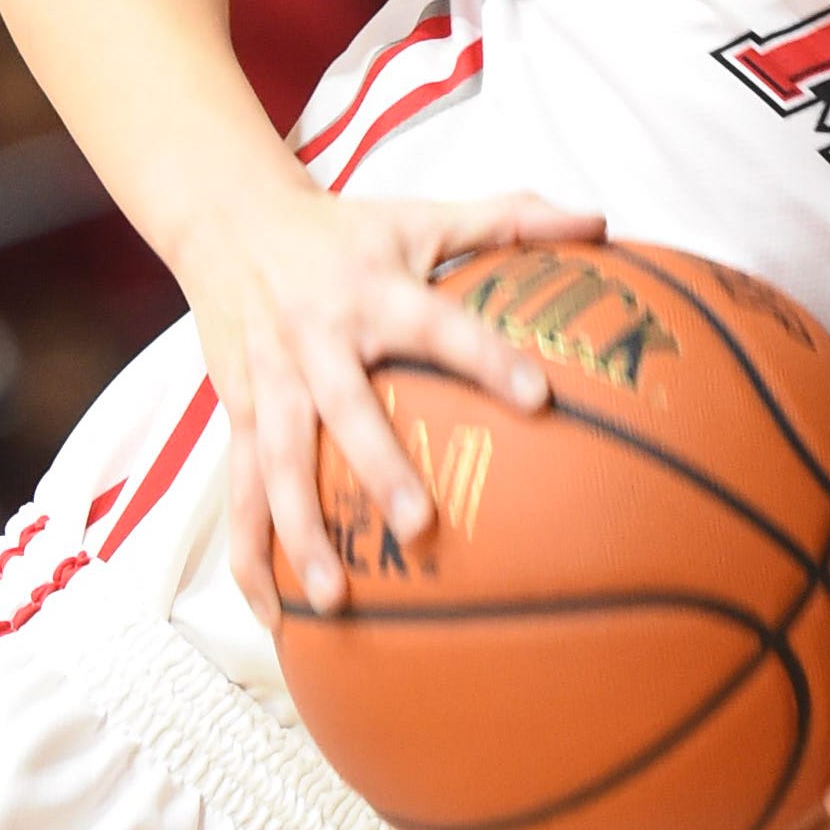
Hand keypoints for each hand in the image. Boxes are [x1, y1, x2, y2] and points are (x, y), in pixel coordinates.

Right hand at [183, 187, 605, 622]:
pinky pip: (239, 491)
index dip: (486, 356)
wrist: (229, 219)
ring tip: (334, 600)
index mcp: (374, 289)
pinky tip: (271, 614)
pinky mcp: (238, 412)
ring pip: (279, 464)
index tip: (538, 399)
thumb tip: (600, 220)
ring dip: (301, 532)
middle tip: (421, 528)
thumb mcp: (423, 215)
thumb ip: (511, 219)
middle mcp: (318, 337)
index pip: (439, 324)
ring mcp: (270, 380)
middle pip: (346, 408)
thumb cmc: (345, 228)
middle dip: (379, 468)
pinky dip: (249, 554)